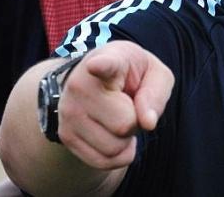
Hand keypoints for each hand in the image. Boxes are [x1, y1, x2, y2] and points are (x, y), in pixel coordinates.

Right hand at [56, 41, 173, 169]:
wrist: (94, 80)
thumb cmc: (130, 75)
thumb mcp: (154, 73)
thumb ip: (157, 92)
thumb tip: (148, 122)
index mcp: (107, 61)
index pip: (104, 65)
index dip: (101, 66)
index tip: (96, 65)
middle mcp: (81, 86)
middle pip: (124, 124)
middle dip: (135, 121)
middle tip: (127, 105)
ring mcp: (69, 112)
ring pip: (113, 148)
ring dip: (125, 140)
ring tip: (117, 117)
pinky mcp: (66, 135)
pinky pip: (103, 162)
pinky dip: (117, 155)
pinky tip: (112, 134)